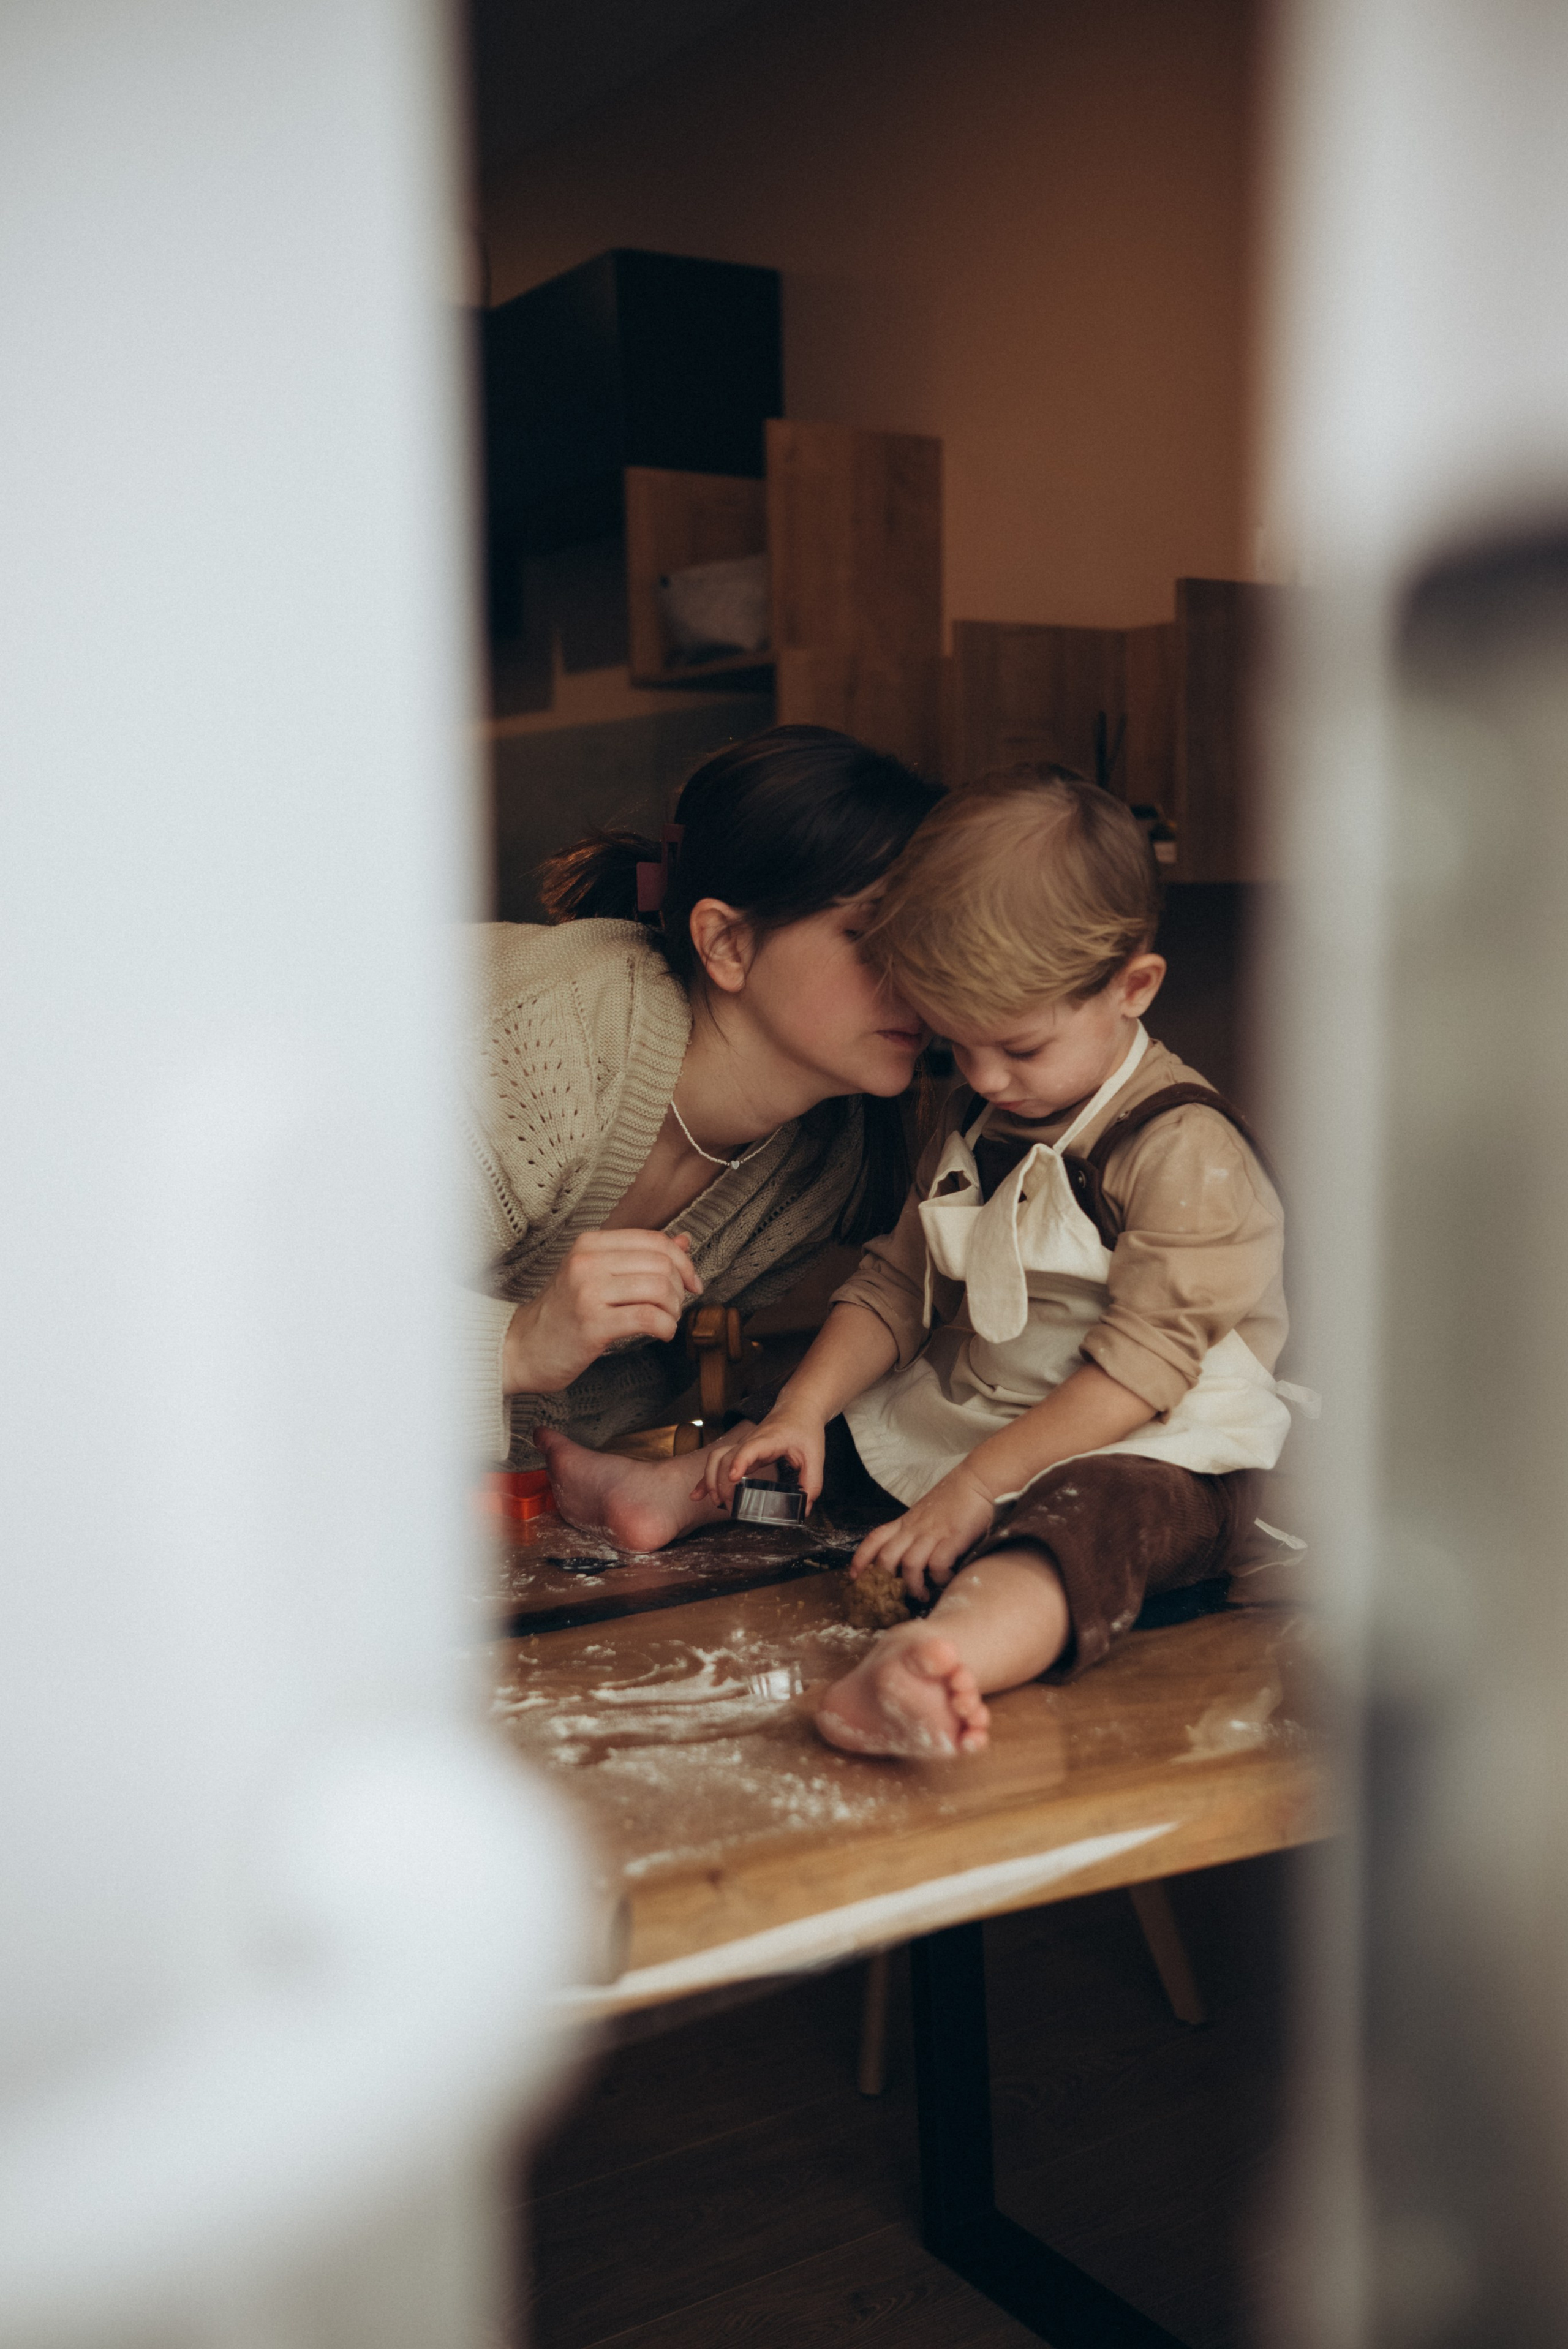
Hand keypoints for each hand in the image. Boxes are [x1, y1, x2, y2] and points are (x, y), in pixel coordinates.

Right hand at [502, 1230, 701, 1395]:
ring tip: (665, 1321)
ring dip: (674, 1310)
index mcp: (590, 1243)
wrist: (523, 1347)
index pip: (654, 1240)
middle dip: (680, 1289)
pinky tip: (661, 1334)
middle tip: (673, 1307)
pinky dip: (666, 1327)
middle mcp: (587, 1261)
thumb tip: (684, 1241)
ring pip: (659, 1289)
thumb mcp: (596, 1274)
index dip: (683, 1261)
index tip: (692, 1282)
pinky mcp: (592, 1324)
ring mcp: (588, 1292)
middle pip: (661, 1264)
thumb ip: (639, 1256)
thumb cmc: (563, 1313)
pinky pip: (648, 1318)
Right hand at [692, 1412, 826, 1509]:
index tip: (732, 1478)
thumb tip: (805, 1509)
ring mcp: (742, 1445)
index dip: (739, 1462)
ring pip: (715, 1457)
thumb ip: (812, 1483)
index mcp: (769, 1439)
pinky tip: (698, 1494)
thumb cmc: (805, 1429)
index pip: (749, 1448)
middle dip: (722, 1482)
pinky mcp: (739, 1451)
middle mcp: (750, 1440)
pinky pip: (716, 1462)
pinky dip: (706, 1479)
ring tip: (714, 1501)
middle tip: (730, 1505)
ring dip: (710, 1479)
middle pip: (725, 1457)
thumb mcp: (815, 1456)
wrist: (797, 1409)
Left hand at [851, 1465, 996, 1602]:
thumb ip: (916, 1532)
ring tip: (922, 1595)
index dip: (861, 1558)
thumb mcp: (926, 1514)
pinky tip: (946, 1580)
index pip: (875, 1538)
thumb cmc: (954, 1498)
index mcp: (906, 1522)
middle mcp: (914, 1528)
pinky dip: (940, 1578)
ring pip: (909, 1565)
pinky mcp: (952, 1538)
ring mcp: (933, 1533)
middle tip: (893, 1596)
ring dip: (914, 1586)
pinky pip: (938, 1565)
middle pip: (886, 1557)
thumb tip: (909, 1559)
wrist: (978, 1480)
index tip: (854, 1576)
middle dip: (885, 1581)